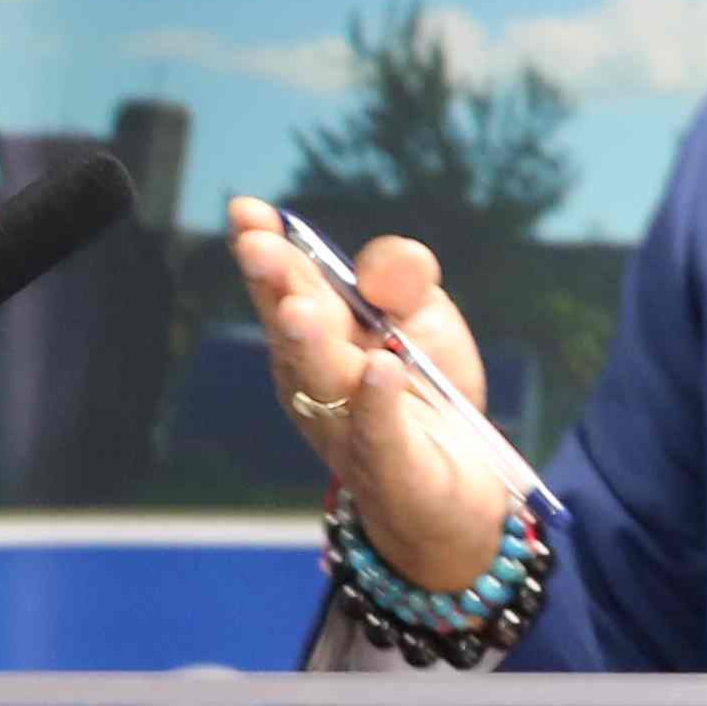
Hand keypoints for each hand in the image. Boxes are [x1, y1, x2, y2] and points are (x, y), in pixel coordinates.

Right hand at [219, 197, 507, 590]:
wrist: (460, 494)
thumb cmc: (426, 395)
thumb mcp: (425, 316)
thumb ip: (403, 276)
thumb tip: (375, 268)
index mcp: (320, 335)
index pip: (287, 285)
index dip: (267, 248)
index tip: (247, 211)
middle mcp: (318, 382)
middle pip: (294, 330)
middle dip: (276, 288)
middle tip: (257, 247)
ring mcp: (349, 429)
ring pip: (324, 383)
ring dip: (310, 345)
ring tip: (301, 308)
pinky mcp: (392, 471)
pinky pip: (381, 434)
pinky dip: (378, 401)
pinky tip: (380, 366)